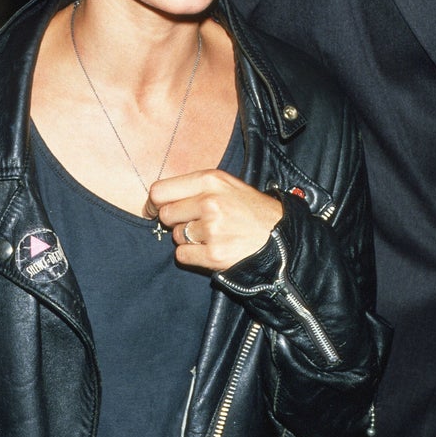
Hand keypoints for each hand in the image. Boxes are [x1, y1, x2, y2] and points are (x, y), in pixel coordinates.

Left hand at [145, 170, 282, 271]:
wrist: (282, 238)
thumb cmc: (253, 212)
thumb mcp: (229, 186)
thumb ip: (196, 188)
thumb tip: (158, 199)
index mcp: (210, 180)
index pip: (160, 191)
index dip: (153, 203)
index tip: (153, 210)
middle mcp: (209, 201)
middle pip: (166, 215)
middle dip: (175, 222)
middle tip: (194, 225)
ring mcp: (211, 228)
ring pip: (175, 236)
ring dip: (188, 240)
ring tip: (212, 237)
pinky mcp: (214, 253)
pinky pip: (182, 255)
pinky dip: (192, 256)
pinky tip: (210, 250)